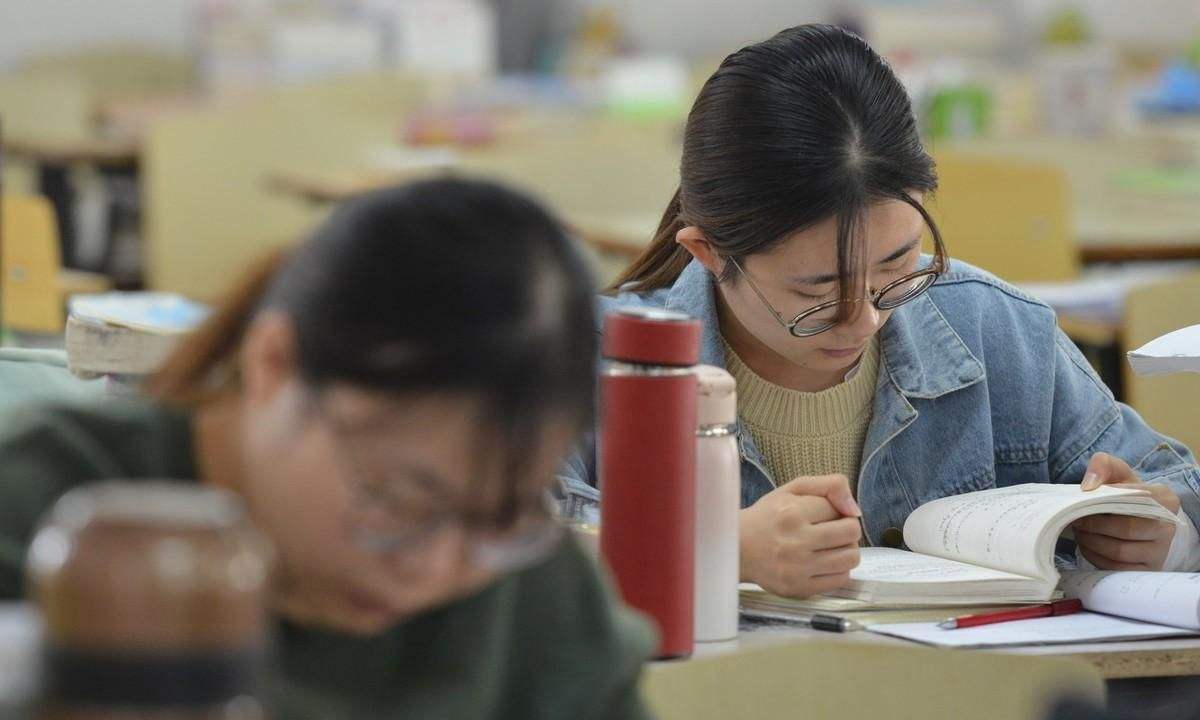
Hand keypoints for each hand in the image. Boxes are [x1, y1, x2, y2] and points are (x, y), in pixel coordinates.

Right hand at [739, 474, 861, 597]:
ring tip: (830, 546)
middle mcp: (796, 541)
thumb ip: (829, 486)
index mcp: (792, 512)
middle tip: (832, 529)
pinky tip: (823, 562)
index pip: (839, 509)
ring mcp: (798, 568)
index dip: (836, 509)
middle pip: (851, 532)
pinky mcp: (799, 588)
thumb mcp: (793, 489)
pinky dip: (838, 569)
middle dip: (847, 528)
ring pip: (851, 557)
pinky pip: (840, 579)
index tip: (823, 513)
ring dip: (846, 549)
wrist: (737, 548)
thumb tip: (856, 509)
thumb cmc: (767, 517)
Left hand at [1073, 452, 1179, 569]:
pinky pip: (1117, 568)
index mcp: (1166, 500)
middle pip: (1127, 529)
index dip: (1106, 500)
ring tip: (1079, 531)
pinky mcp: (1146, 570)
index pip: (1135, 500)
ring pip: (1120, 552)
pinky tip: (1087, 545)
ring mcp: (1159, 552)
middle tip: (1075, 519)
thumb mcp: (1117, 472)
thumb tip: (1088, 486)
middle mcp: (1167, 528)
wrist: (1136, 517)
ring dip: (1092, 542)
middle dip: (1093, 525)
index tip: (1084, 497)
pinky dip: (1095, 557)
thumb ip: (1103, 465)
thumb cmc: (1124, 493)